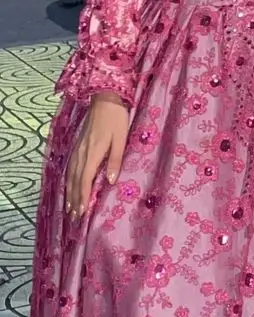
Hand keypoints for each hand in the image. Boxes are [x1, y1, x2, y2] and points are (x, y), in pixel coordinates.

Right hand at [65, 94, 129, 218]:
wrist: (105, 98)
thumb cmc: (116, 119)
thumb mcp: (120, 139)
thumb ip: (115, 160)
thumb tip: (110, 181)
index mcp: (93, 153)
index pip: (85, 181)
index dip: (83, 198)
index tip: (81, 213)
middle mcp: (82, 153)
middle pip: (75, 181)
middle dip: (74, 200)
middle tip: (74, 217)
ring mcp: (78, 148)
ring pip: (71, 175)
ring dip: (70, 192)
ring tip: (69, 207)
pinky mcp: (78, 144)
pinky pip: (70, 166)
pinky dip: (69, 180)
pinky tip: (69, 185)